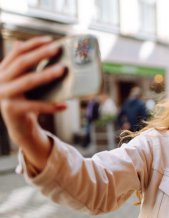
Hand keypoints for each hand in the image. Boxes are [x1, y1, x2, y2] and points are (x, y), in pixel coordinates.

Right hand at [0, 36, 66, 168]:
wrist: (20, 126)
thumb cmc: (27, 100)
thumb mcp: (26, 81)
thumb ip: (30, 66)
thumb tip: (43, 46)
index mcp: (3, 70)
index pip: (18, 52)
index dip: (34, 44)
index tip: (51, 40)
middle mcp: (0, 80)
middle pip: (22, 63)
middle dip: (40, 54)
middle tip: (57, 49)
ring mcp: (4, 94)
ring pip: (28, 81)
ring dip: (46, 74)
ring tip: (62, 70)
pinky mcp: (11, 109)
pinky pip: (35, 106)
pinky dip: (51, 106)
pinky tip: (64, 105)